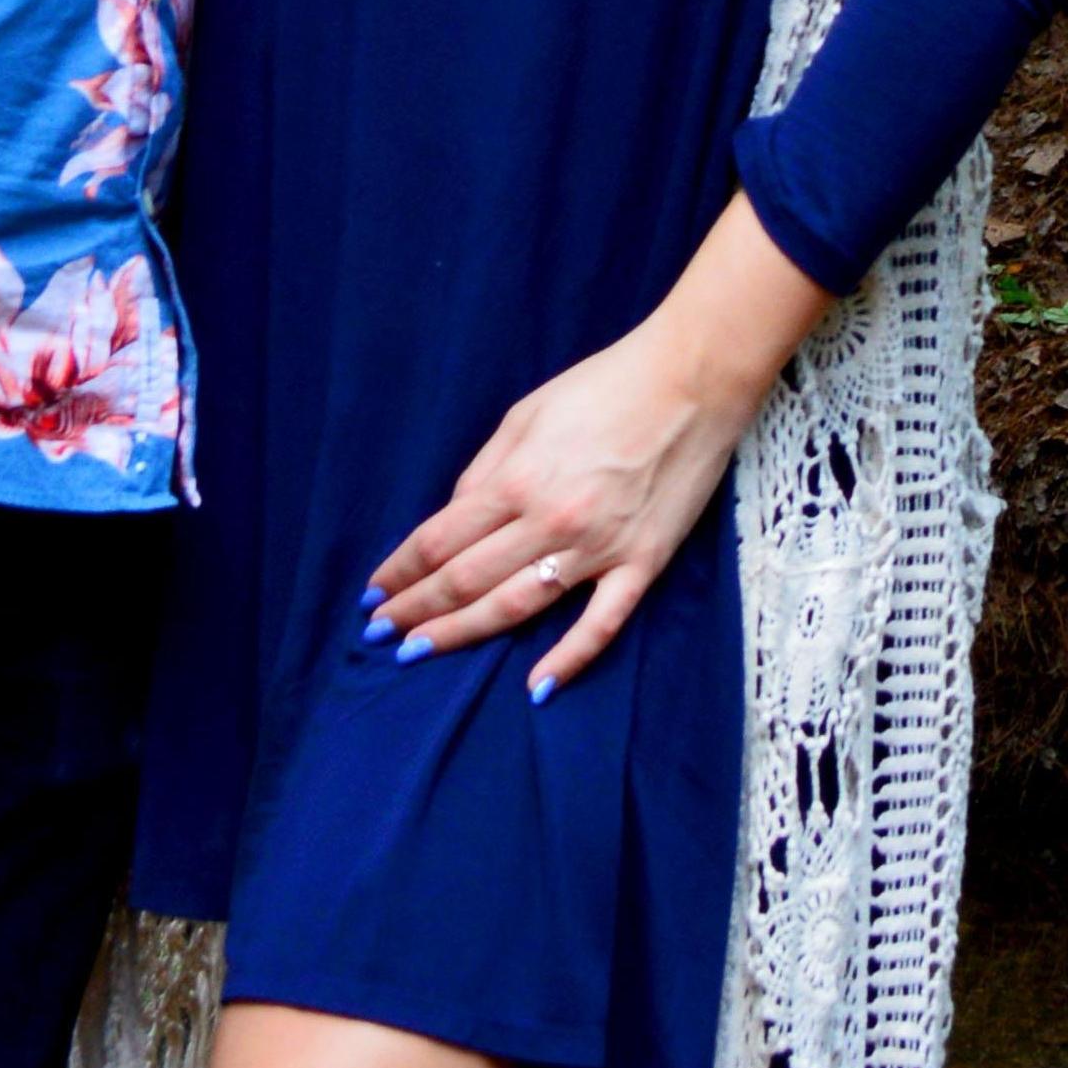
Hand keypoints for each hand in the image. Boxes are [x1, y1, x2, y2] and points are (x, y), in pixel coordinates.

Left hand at [367, 322, 750, 695]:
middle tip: (379, 635)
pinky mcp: (642, 562)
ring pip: (516, 606)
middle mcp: (549, 520)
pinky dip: (569, 659)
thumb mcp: (526, 414)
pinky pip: (601, 622)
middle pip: (465, 579)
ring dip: (462, 633)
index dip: (399, 572)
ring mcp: (598, 547)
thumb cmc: (606, 387)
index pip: (439, 541)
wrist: (693, 380)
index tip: (374, 594)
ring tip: (419, 653)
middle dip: (415, 609)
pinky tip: (536, 687)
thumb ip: (485, 470)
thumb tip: (454, 518)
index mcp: (517, 479)